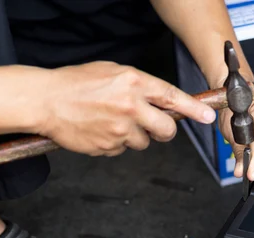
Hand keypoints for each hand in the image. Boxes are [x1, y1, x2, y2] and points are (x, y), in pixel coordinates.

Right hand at [37, 61, 215, 155]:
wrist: (44, 100)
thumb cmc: (76, 83)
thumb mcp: (114, 72)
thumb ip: (141, 86)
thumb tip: (165, 100)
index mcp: (134, 83)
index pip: (173, 98)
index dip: (194, 110)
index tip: (208, 117)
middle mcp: (130, 107)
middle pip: (166, 130)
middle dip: (165, 131)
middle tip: (157, 126)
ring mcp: (119, 130)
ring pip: (144, 142)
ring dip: (136, 136)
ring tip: (114, 122)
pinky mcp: (108, 147)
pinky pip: (123, 149)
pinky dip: (116, 143)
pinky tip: (102, 129)